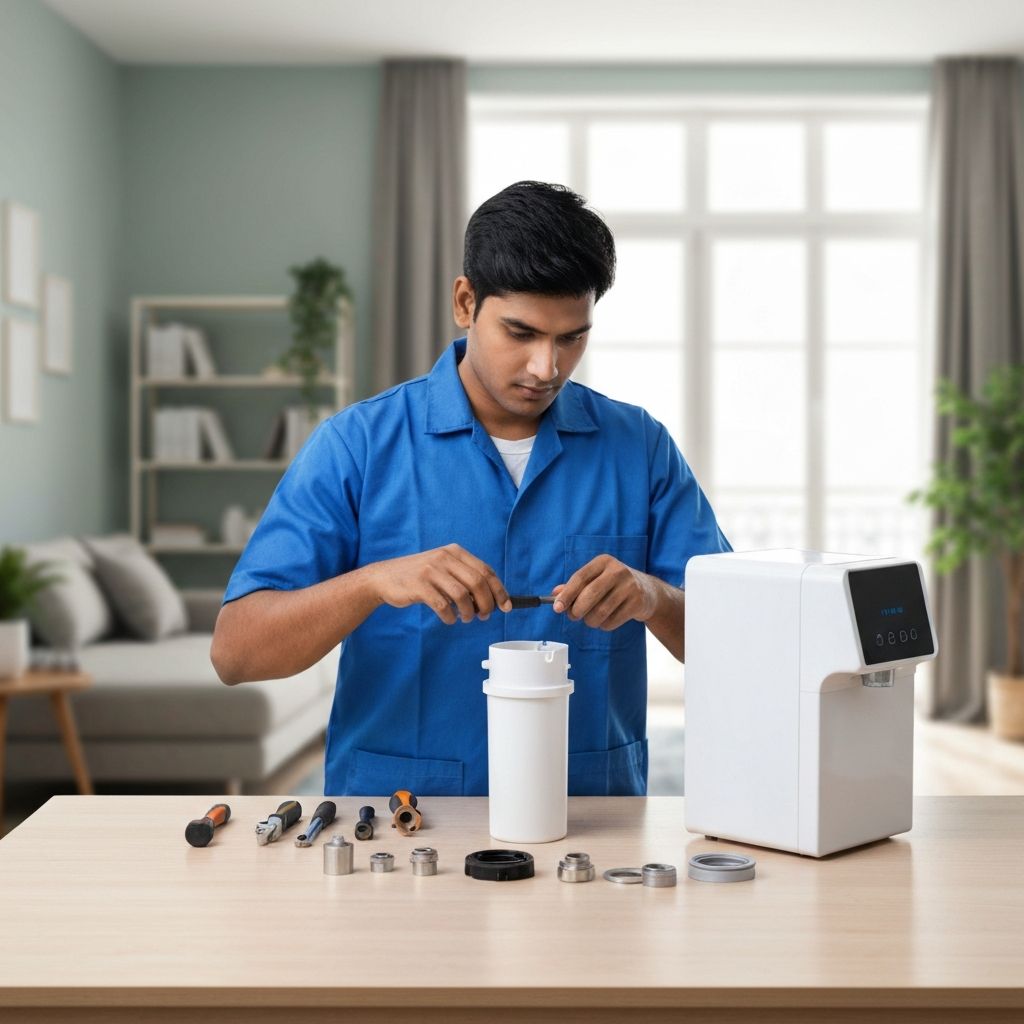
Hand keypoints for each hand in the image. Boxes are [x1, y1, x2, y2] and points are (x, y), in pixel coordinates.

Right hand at [370, 544, 511, 624]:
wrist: (384, 577)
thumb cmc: (419, 577)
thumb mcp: (443, 569)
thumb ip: (464, 578)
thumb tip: (491, 599)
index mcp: (454, 552)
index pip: (485, 570)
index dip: (499, 590)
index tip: (506, 606)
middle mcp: (445, 558)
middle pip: (478, 582)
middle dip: (486, 603)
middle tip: (484, 616)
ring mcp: (431, 570)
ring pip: (462, 595)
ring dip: (468, 612)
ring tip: (465, 619)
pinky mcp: (419, 585)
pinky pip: (443, 605)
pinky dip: (450, 616)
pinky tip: (449, 619)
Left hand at [551, 555, 657, 631]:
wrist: (648, 592)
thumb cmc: (615, 585)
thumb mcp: (596, 579)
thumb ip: (575, 585)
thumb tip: (555, 594)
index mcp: (603, 562)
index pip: (580, 577)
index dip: (567, 594)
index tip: (557, 608)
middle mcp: (618, 571)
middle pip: (589, 595)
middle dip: (577, 610)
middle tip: (573, 616)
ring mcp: (630, 586)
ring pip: (600, 612)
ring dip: (590, 621)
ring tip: (591, 619)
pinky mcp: (637, 602)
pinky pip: (612, 621)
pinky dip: (604, 625)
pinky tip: (607, 620)